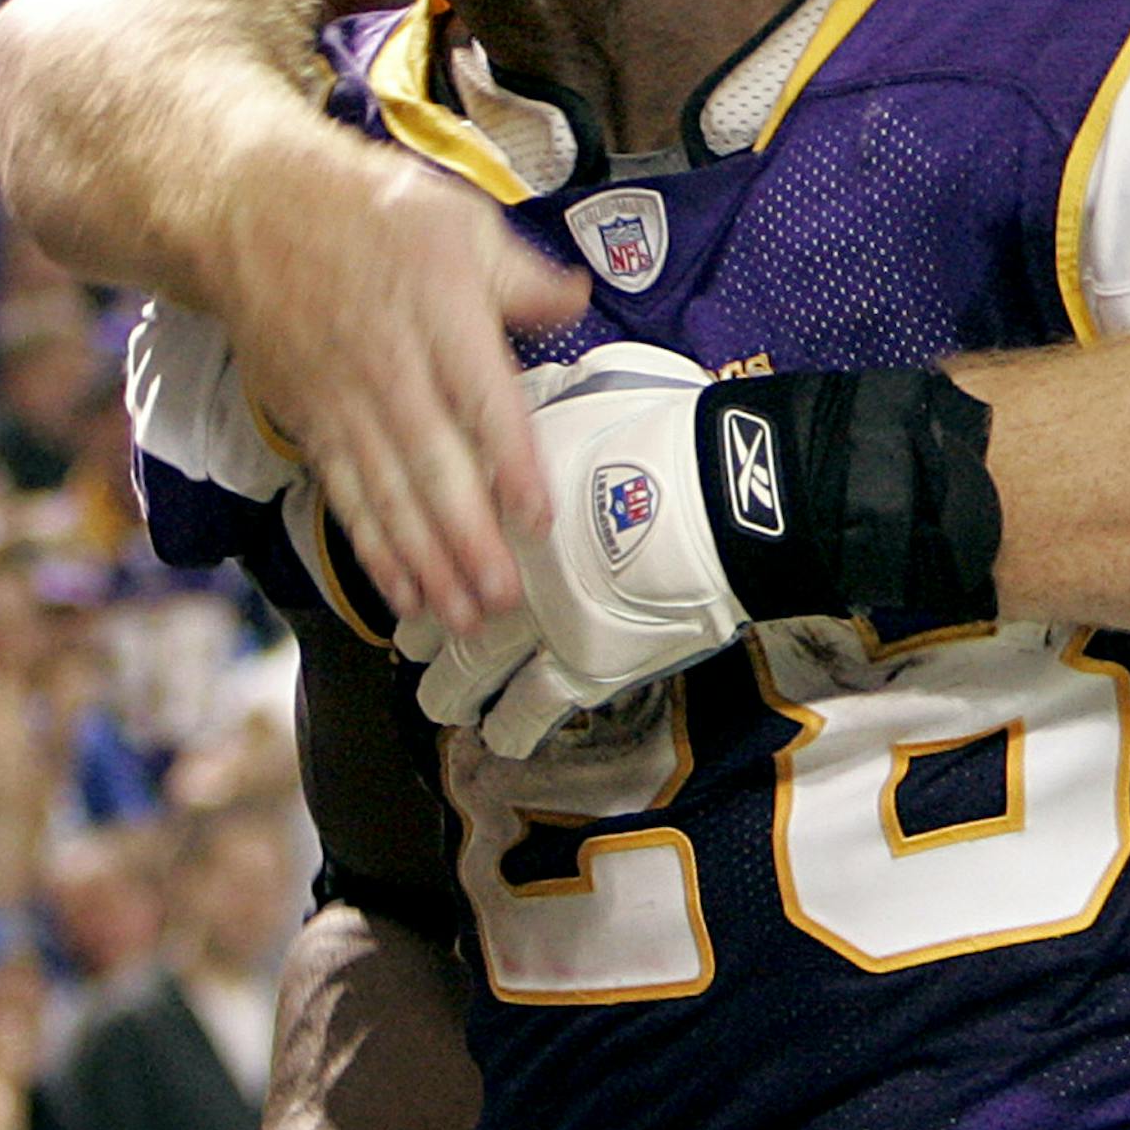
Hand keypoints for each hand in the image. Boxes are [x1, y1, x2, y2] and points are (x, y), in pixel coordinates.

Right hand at [211, 135, 586, 633]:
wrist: (249, 208)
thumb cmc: (368, 212)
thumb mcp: (459, 219)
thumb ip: (523, 275)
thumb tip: (578, 302)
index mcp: (439, 312)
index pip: (479, 399)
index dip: (507, 462)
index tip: (535, 516)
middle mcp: (389, 367)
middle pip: (430, 465)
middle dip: (466, 540)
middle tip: (502, 598)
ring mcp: (344, 402)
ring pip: (388, 495)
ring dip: (425, 563)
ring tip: (462, 615)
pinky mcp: (312, 423)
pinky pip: (346, 496)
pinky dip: (374, 549)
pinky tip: (403, 592)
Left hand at [398, 343, 743, 756]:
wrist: (716, 498)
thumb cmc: (661, 438)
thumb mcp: (583, 392)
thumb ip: (538, 405)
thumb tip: (525, 395)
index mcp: (494, 500)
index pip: (433, 537)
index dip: (419, 557)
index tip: (413, 567)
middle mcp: (499, 566)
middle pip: (438, 609)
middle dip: (423, 630)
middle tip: (414, 642)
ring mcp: (535, 622)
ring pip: (467, 671)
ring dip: (450, 689)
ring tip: (443, 701)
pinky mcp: (581, 666)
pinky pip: (530, 709)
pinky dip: (512, 726)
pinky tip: (502, 736)